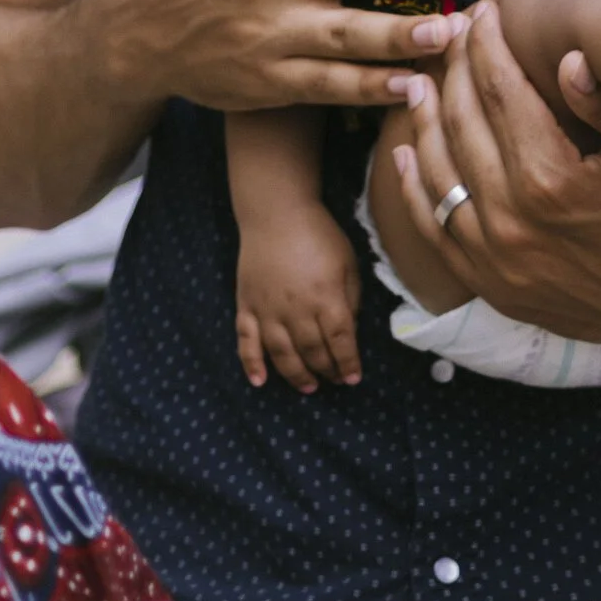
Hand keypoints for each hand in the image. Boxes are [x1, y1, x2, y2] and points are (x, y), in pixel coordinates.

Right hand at [235, 205, 361, 392]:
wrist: (276, 213)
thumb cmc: (318, 234)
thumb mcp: (347, 261)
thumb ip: (350, 297)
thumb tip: (348, 329)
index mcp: (326, 296)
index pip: (340, 340)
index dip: (348, 363)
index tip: (354, 379)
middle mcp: (296, 309)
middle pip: (312, 350)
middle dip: (326, 370)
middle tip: (334, 381)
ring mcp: (268, 310)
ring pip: (282, 354)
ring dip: (296, 375)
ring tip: (309, 387)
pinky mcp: (246, 306)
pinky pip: (246, 341)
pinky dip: (251, 364)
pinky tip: (259, 381)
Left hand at [393, 0, 600, 355]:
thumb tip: (568, 57)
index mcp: (552, 179)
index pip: (500, 91)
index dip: (488, 44)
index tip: (483, 12)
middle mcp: (512, 223)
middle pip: (462, 125)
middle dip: (453, 71)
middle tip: (450, 35)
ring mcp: (497, 262)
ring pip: (438, 175)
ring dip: (426, 122)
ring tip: (421, 81)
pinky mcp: (495, 290)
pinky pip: (437, 232)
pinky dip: (416, 190)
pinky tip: (409, 156)